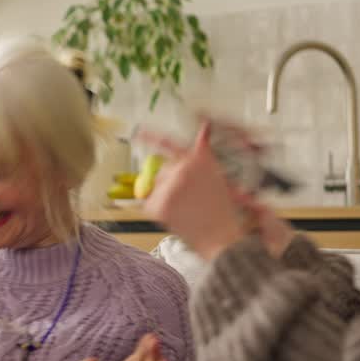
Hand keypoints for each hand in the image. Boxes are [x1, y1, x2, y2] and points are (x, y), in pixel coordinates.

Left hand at [142, 119, 294, 260]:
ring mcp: (167, 187)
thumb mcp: (217, 175)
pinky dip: (159, 211)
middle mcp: (181, 168)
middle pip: (164, 171)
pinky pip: (150, 204)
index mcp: (197, 159)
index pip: (170, 143)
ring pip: (157, 187)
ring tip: (186, 209)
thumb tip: (206, 124)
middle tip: (189, 199)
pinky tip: (177, 216)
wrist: (220, 236)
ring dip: (165, 196)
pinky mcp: (158, 205)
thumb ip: (204, 152)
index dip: (152, 136)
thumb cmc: (221, 209)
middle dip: (171, 182)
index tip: (138, 130)